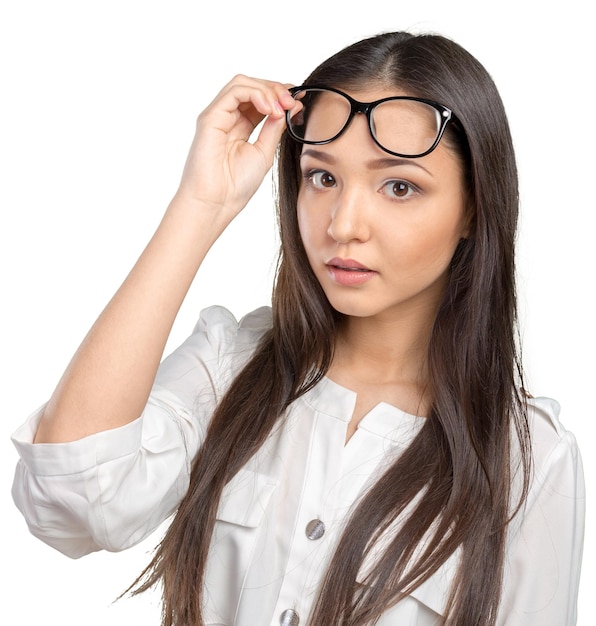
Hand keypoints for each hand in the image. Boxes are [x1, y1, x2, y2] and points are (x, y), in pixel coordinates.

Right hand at [174, 75, 295, 223]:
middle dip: (276, 90)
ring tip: (281, 107)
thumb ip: (274, 128)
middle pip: (252, 86)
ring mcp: (218, 115)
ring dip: (267, 90)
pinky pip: (234, 92)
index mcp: (240, 126)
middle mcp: (228, 117)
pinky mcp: (210, 117)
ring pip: (242, 83)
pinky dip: (255, 94)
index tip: (298, 102)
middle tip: (292, 102)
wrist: (216, 202)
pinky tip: (269, 109)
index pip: (260, 99)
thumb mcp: (264, 152)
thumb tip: (290, 107)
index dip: (280, 96)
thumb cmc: (236, 185)